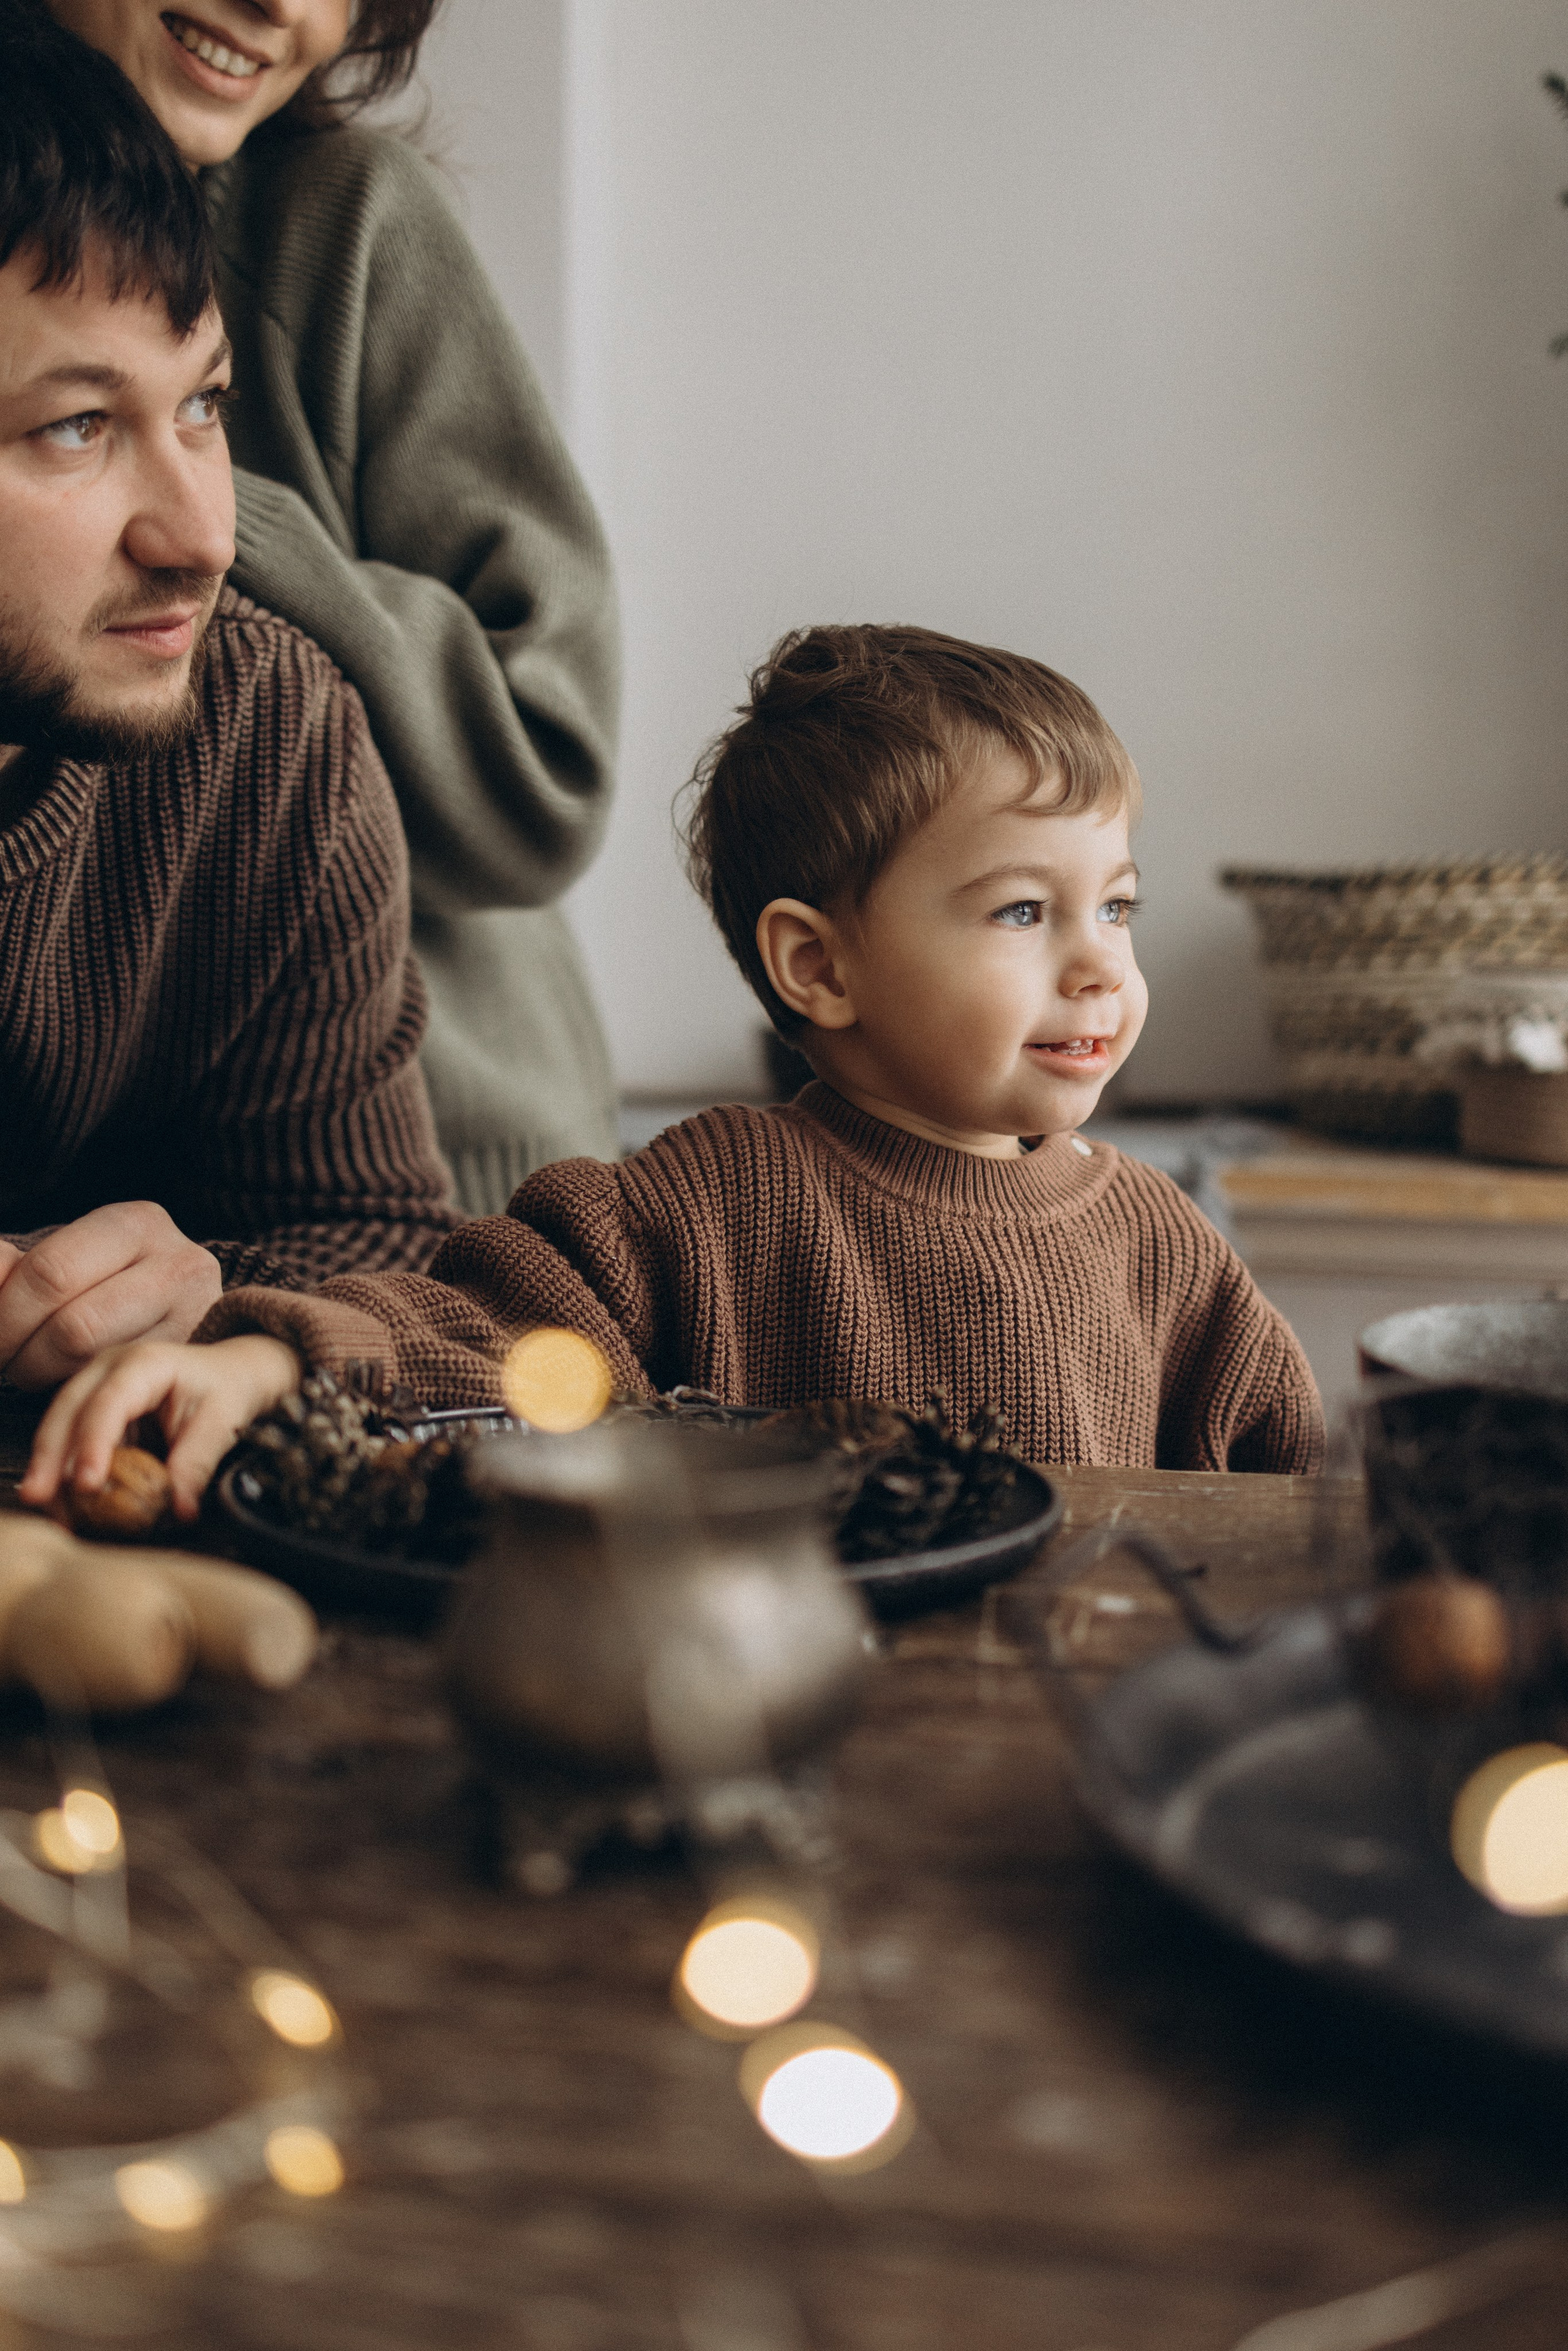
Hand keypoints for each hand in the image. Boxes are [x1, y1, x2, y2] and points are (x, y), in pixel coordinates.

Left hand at [0, 1205, 222, 1390]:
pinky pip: (120, 1384)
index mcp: (137, 1224)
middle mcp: (179, 1265)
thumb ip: (17, 1268)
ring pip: (96, 1361)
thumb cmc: (106, 1279)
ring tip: (35, 1365)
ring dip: (46, 1373)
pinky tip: (75, 1373)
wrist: (179, 1302)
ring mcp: (195, 1317)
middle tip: (7, 1357)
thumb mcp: (65, 1258)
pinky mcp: (194, 1359)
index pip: (51, 1272)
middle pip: (74, 1327)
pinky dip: (82, 1385)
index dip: (5, 1313)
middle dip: (22, 1351)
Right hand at [19, 1336, 303, 1521]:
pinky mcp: (95, 1408)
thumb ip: (196, 1465)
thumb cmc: (227, 1390)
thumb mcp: (221, 1424)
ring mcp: (97, 1385)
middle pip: (68, 1409)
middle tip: (39, 1497)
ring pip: (61, 1423)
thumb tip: (179, 1511)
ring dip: (49, 1466)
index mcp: (145, 1364)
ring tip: (44, 1506)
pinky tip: (61, 1499)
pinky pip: (72, 1437)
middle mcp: (110, 1369)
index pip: (110, 1403)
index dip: (94, 1443)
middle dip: (50, 1455)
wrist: (234, 1373)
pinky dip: (64, 1468)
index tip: (87, 1483)